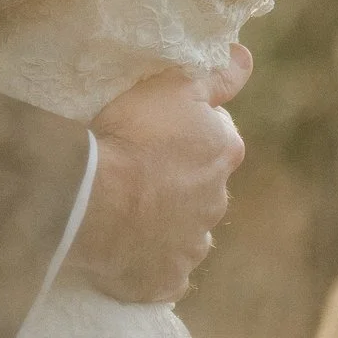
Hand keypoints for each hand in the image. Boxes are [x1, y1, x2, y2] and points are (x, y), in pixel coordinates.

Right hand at [65, 49, 249, 305]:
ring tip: (130, 210)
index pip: (218, 135)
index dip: (189, 130)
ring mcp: (192, 245)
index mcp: (225, 152)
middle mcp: (217, 201)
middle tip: (140, 168)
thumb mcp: (173, 86)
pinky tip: (130, 250)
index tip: (159, 130)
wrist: (92, 198)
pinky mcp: (165, 279)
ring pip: (187, 230)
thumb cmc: (131, 134)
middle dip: (181, 179)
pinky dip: (152, 262)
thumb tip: (245, 59)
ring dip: (168, 222)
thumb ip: (216, 76)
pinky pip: (165, 272)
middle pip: (203, 185)